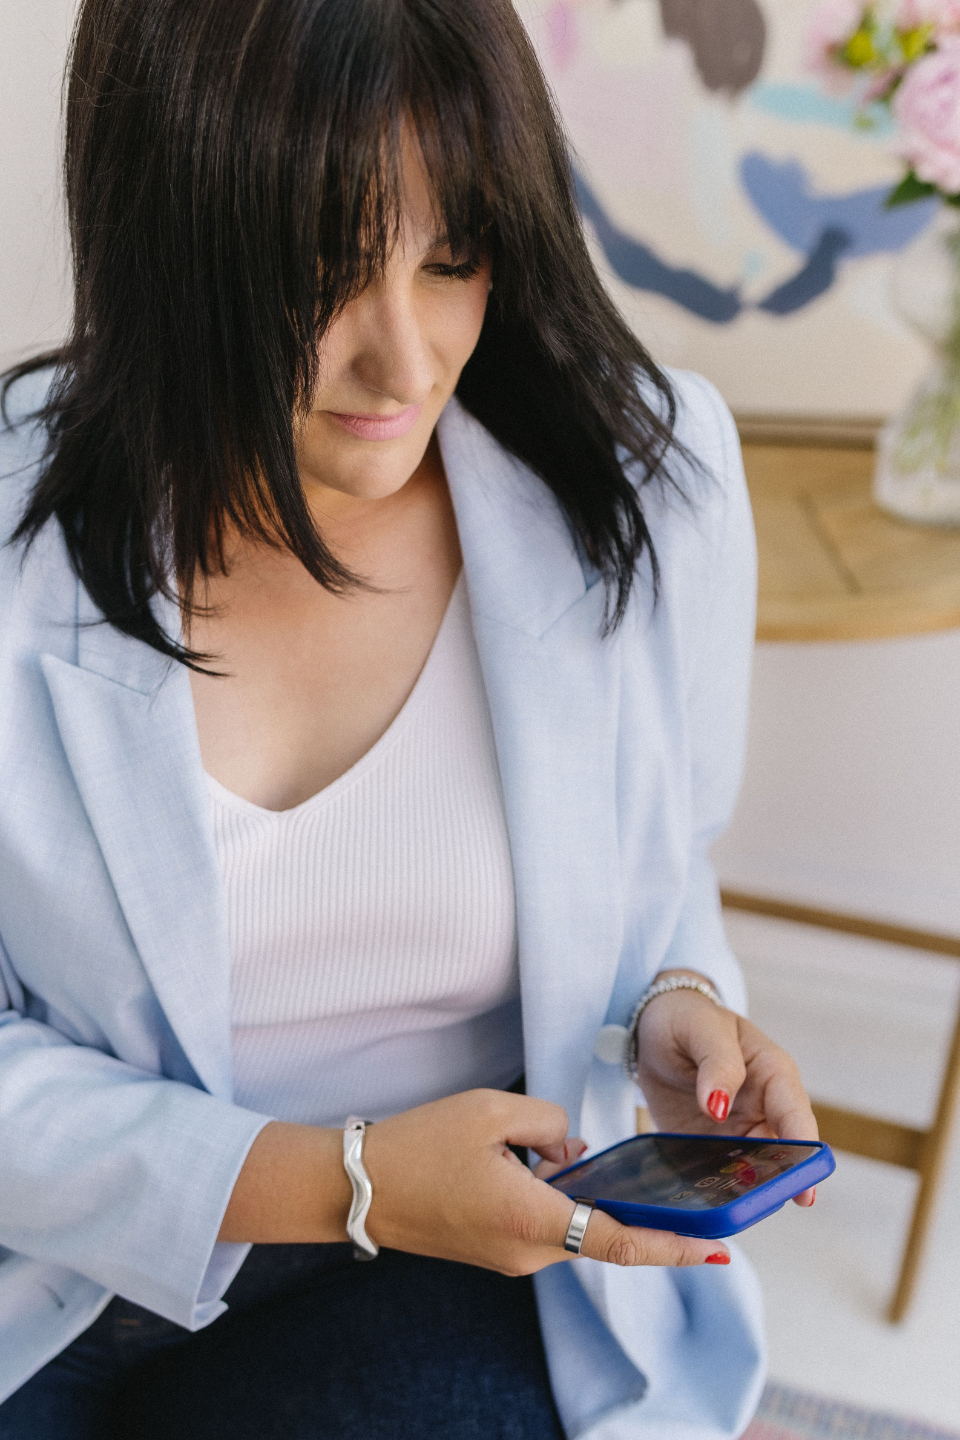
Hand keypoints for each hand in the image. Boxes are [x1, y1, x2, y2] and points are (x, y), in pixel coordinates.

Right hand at [361, 1088, 733, 1272]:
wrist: (359, 1188)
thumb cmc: (421, 1145)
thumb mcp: (492, 1110)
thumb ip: (550, 1122)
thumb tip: (575, 1146)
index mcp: (533, 1220)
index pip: (620, 1242)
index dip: (674, 1248)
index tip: (718, 1249)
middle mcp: (528, 1253)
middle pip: (604, 1234)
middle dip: (641, 1212)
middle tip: (688, 1194)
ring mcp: (511, 1258)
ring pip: (575, 1229)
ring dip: (594, 1200)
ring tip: (605, 1162)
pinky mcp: (496, 1251)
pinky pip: (548, 1229)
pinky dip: (566, 1203)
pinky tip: (556, 1164)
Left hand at [634, 972, 818, 1205]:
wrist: (654, 1028)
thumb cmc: (688, 1019)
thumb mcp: (702, 1029)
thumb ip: (718, 1064)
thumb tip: (720, 1106)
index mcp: (774, 1075)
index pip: (796, 1118)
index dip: (805, 1155)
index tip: (804, 1192)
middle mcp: (763, 1110)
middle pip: (781, 1156)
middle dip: (773, 1182)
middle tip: (757, 1206)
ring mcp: (738, 1132)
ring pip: (753, 1172)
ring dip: (743, 1190)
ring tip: (727, 1209)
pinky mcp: (710, 1148)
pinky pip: (718, 1175)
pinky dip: (713, 1189)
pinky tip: (701, 1202)